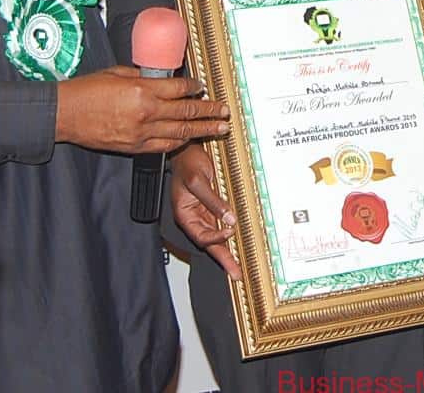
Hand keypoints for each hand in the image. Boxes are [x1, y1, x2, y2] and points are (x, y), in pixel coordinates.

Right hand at [54, 66, 228, 152]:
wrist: (65, 114)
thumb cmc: (87, 90)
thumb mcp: (118, 73)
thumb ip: (143, 77)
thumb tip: (161, 79)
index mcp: (143, 90)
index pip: (179, 89)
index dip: (195, 88)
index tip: (202, 87)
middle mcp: (146, 112)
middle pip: (186, 112)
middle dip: (209, 111)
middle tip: (224, 111)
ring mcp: (141, 132)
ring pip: (180, 132)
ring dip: (202, 130)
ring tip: (219, 128)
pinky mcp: (134, 147)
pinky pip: (163, 146)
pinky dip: (179, 142)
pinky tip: (190, 140)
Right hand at [171, 145, 241, 277]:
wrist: (189, 149)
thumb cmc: (187, 163)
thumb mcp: (198, 180)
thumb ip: (212, 200)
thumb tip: (228, 218)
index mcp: (185, 214)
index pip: (201, 235)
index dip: (215, 238)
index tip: (229, 233)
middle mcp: (194, 217)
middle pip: (209, 243)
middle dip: (223, 259)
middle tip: (236, 273)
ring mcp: (203, 213)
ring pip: (216, 236)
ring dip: (227, 250)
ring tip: (238, 266)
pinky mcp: (212, 207)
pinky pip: (221, 224)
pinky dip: (228, 234)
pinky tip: (238, 241)